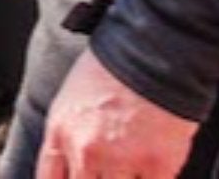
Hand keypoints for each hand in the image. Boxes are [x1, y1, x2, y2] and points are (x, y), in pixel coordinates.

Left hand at [35, 49, 198, 177]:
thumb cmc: (112, 69)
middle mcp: (86, 150)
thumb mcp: (71, 98)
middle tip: (106, 172)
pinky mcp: (157, 166)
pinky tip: (149, 170)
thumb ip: (67, 136)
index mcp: (61, 131)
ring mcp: (122, 161)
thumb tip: (69, 165)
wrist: (149, 52)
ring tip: (129, 166)